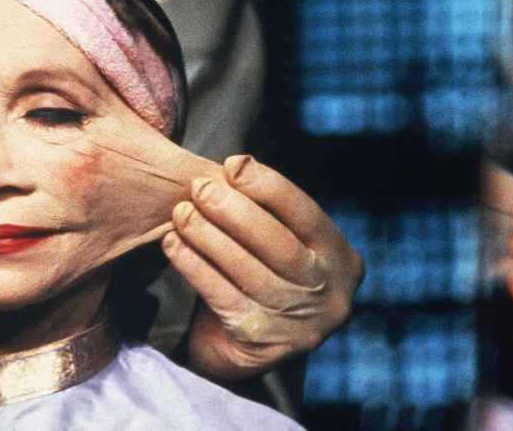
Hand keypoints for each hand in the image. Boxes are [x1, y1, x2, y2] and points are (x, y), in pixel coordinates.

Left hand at [162, 154, 363, 381]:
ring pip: (249, 272)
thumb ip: (267, 211)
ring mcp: (301, 323)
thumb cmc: (260, 276)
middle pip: (279, 245)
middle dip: (234, 211)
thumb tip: (235, 165)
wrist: (243, 347)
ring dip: (208, 237)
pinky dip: (195, 268)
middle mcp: (329, 293)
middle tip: (199, 188)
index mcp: (339, 257)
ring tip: (180, 213)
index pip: (307, 214)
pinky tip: (173, 245)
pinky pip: (224, 298)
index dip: (269, 186)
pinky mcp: (265, 344)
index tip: (232, 164)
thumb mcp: (278, 242)